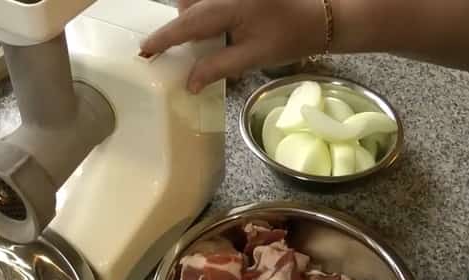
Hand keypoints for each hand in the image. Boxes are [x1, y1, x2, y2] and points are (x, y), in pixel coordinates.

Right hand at [140, 0, 325, 92]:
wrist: (324, 17)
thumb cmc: (292, 37)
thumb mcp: (253, 57)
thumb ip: (217, 67)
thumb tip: (189, 83)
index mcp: (228, 5)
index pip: (186, 23)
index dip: (163, 38)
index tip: (144, 51)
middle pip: (189, 7)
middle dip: (182, 27)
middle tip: (177, 51)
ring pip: (200, 2)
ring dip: (196, 19)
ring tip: (204, 44)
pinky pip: (213, 2)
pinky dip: (209, 14)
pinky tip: (221, 33)